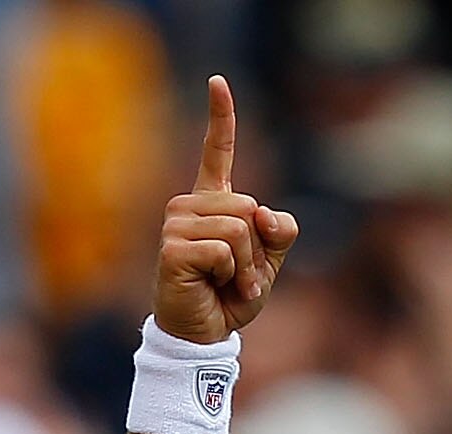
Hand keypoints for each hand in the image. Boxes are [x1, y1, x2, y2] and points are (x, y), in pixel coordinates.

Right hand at [157, 76, 298, 344]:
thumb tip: (265, 214)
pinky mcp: (173, 248)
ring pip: (239, 229)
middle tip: (240, 275)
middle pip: (249, 206)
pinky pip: (225, 249)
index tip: (218, 81)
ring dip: (247, 266)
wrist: (205, 334)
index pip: (217, 153)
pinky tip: (215, 287)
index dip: (221, 118)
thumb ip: (278, 233)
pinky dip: (233, 274)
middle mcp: (189, 206)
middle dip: (257, 248)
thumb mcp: (267, 263)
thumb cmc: (231, 296)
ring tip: (229, 283)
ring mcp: (176, 224)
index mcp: (212, 202)